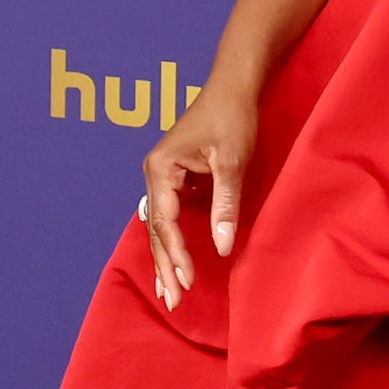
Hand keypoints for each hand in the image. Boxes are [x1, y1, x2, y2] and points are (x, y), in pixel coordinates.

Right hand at [141, 81, 257, 309]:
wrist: (233, 87)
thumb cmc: (233, 118)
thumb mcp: (232, 162)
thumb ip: (225, 204)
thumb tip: (223, 246)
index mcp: (160, 169)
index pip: (166, 222)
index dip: (177, 253)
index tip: (186, 281)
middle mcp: (155, 174)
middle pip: (156, 229)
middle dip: (165, 265)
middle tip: (173, 301)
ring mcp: (163, 176)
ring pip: (161, 225)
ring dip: (166, 257)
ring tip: (168, 292)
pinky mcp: (176, 177)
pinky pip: (171, 216)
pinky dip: (174, 240)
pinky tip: (177, 263)